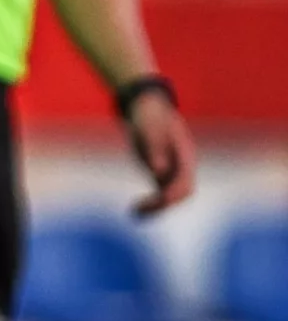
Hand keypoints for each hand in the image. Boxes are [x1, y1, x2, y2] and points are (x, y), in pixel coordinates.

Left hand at [125, 91, 196, 215]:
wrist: (147, 107)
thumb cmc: (149, 116)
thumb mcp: (150, 129)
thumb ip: (155, 149)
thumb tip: (158, 173)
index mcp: (183, 155)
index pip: (185, 183)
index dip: (171, 195)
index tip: (156, 201)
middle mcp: (181, 165)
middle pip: (181, 193)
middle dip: (164, 205)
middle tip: (139, 211)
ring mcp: (173, 169)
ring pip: (171, 195)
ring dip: (157, 208)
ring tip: (135, 214)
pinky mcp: (161, 172)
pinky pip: (161, 192)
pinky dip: (152, 203)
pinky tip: (136, 210)